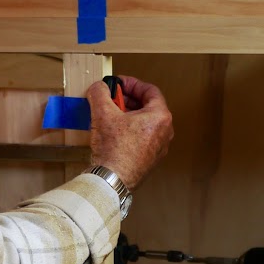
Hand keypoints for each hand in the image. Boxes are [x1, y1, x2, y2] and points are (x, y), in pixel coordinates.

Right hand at [85, 75, 172, 190]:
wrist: (113, 180)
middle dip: (127, 100)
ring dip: (127, 115)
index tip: (117, 84)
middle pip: (147, 106)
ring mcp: (159, 147)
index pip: (149, 90)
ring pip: (144, 123)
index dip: (131, 84)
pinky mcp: (150, 159)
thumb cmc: (114, 149)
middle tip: (111, 99)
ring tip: (109, 116)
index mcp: (160, 116)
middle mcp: (165, 131)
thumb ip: (100, 93)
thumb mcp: (103, 114)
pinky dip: (129, 130)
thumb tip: (99, 87)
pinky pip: (142, 137)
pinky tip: (112, 133)